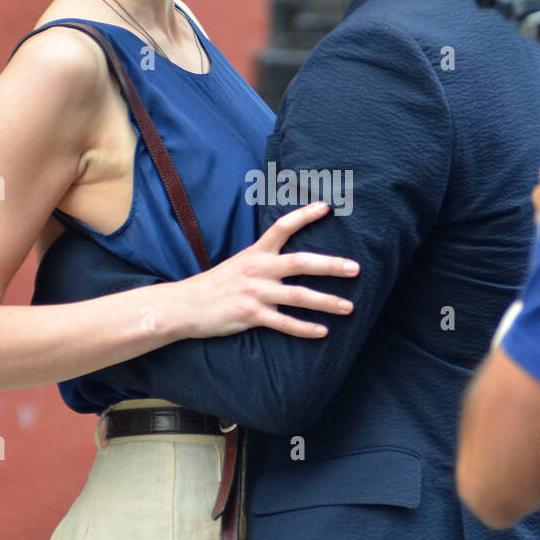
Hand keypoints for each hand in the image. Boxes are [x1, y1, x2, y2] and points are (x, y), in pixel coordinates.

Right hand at [177, 201, 359, 339]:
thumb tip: (290, 262)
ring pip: (298, 296)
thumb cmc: (215, 286)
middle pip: (300, 262)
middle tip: (356, 268)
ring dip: (326, 302)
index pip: (282, 227)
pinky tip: (322, 332)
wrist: (184, 306)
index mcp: (255, 253)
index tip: (326, 207)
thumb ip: (263, 260)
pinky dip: (304, 328)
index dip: (304, 215)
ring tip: (349, 307)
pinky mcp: (250, 314)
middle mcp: (258, 269)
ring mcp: (255, 292)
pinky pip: (284, 323)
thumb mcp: (239, 264)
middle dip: (330, 265)